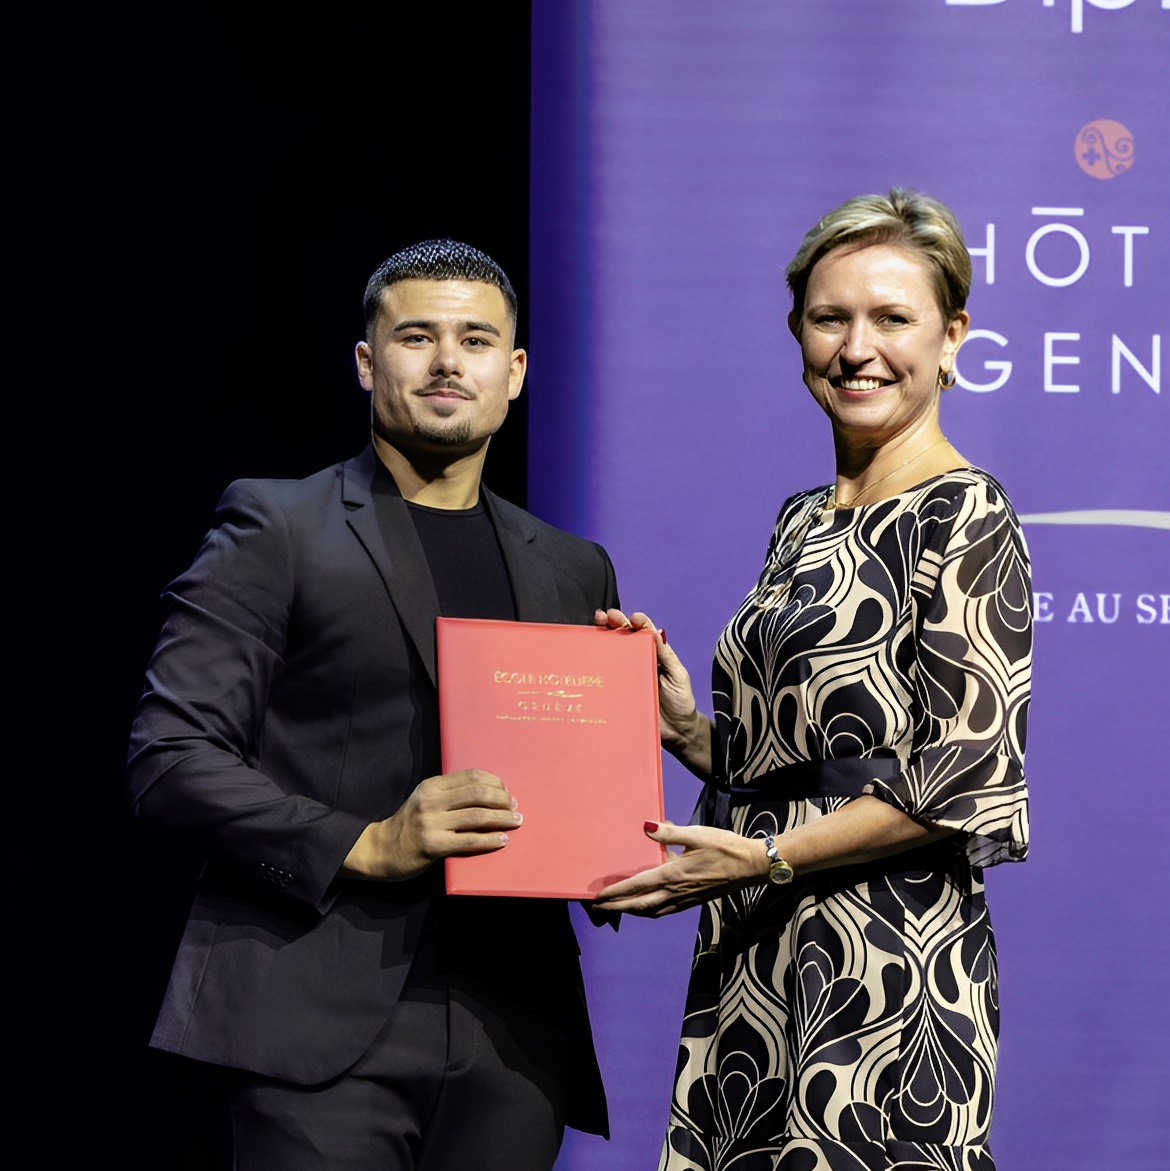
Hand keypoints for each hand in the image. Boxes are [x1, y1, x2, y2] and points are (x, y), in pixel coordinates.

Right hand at [343, 769, 520, 880]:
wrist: (381, 849)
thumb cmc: (410, 824)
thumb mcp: (426, 800)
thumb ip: (450, 794)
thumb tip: (489, 793)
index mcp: (432, 786)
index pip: (472, 776)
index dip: (495, 783)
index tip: (507, 792)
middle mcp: (431, 801)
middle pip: (478, 794)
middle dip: (503, 800)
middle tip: (515, 808)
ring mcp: (431, 823)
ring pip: (478, 816)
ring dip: (502, 819)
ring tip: (515, 822)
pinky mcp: (433, 845)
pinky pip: (469, 841)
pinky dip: (490, 840)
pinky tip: (502, 840)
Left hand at [590, 820, 764, 916]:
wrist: (751, 866)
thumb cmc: (725, 847)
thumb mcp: (697, 834)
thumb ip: (670, 832)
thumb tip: (646, 826)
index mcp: (673, 875)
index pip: (637, 886)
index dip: (616, 892)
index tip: (598, 896)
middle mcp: (676, 891)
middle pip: (640, 905)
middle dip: (618, 907)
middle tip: (598, 908)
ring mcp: (685, 899)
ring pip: (652, 911)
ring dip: (633, 912)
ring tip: (619, 909)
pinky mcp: (694, 901)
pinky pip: (665, 910)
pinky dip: (650, 911)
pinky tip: (648, 906)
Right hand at [593, 608, 703, 753]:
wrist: (677, 732)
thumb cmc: (681, 702)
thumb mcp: (678, 675)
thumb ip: (666, 655)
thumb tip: (655, 631)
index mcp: (654, 654)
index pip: (644, 633)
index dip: (637, 622)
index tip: (632, 617)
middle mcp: (638, 662)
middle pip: (624, 638)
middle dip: (614, 623)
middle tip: (605, 616)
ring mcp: (626, 676)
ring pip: (611, 653)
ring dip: (603, 638)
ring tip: (597, 626)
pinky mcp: (618, 692)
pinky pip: (606, 677)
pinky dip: (596, 665)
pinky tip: (589, 656)